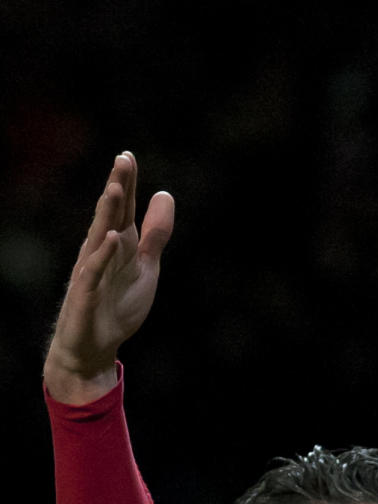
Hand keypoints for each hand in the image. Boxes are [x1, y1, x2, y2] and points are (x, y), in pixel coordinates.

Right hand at [44, 151, 174, 403]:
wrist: (96, 346)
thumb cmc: (118, 305)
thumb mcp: (146, 267)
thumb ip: (155, 234)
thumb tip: (165, 195)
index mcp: (120, 244)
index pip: (124, 209)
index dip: (128, 185)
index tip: (129, 157)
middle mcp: (104, 251)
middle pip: (111, 215)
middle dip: (118, 188)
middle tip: (123, 159)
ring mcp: (93, 270)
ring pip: (99, 235)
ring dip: (107, 213)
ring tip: (116, 188)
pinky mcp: (87, 293)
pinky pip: (95, 271)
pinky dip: (103, 254)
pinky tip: (112, 238)